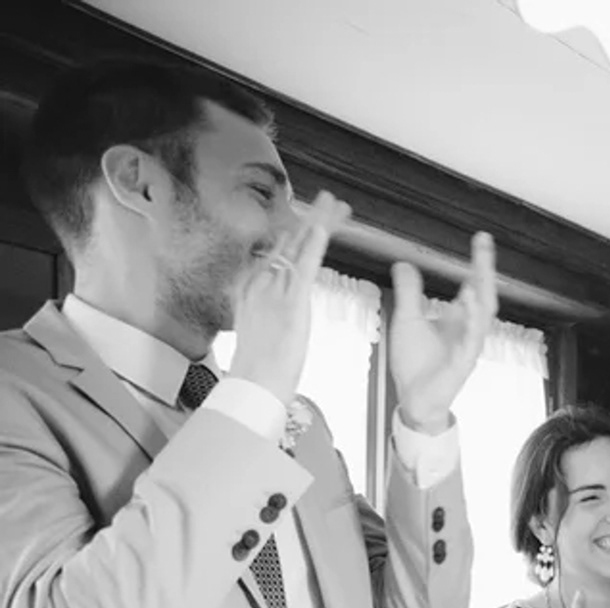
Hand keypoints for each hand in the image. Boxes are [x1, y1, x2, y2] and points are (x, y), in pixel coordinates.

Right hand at [227, 191, 351, 403]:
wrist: (255, 383)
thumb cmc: (260, 366)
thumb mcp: (262, 330)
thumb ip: (270, 313)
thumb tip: (281, 307)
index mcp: (254, 288)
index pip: (278, 252)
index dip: (297, 233)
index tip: (311, 220)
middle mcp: (261, 282)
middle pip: (289, 242)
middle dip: (310, 220)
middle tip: (327, 201)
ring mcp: (275, 289)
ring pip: (299, 246)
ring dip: (318, 223)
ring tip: (333, 204)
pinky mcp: (291, 300)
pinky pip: (304, 264)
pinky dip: (314, 243)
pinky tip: (323, 226)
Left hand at [388, 231, 498, 430]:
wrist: (415, 398)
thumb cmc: (416, 363)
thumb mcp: (406, 319)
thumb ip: (408, 292)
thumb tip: (404, 263)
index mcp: (459, 318)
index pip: (474, 283)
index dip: (479, 261)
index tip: (482, 238)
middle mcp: (469, 330)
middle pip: (485, 295)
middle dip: (485, 271)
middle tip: (484, 246)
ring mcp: (468, 347)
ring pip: (482, 319)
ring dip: (479, 298)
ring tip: (475, 277)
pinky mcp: (462, 364)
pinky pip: (471, 343)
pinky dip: (470, 325)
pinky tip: (466, 307)